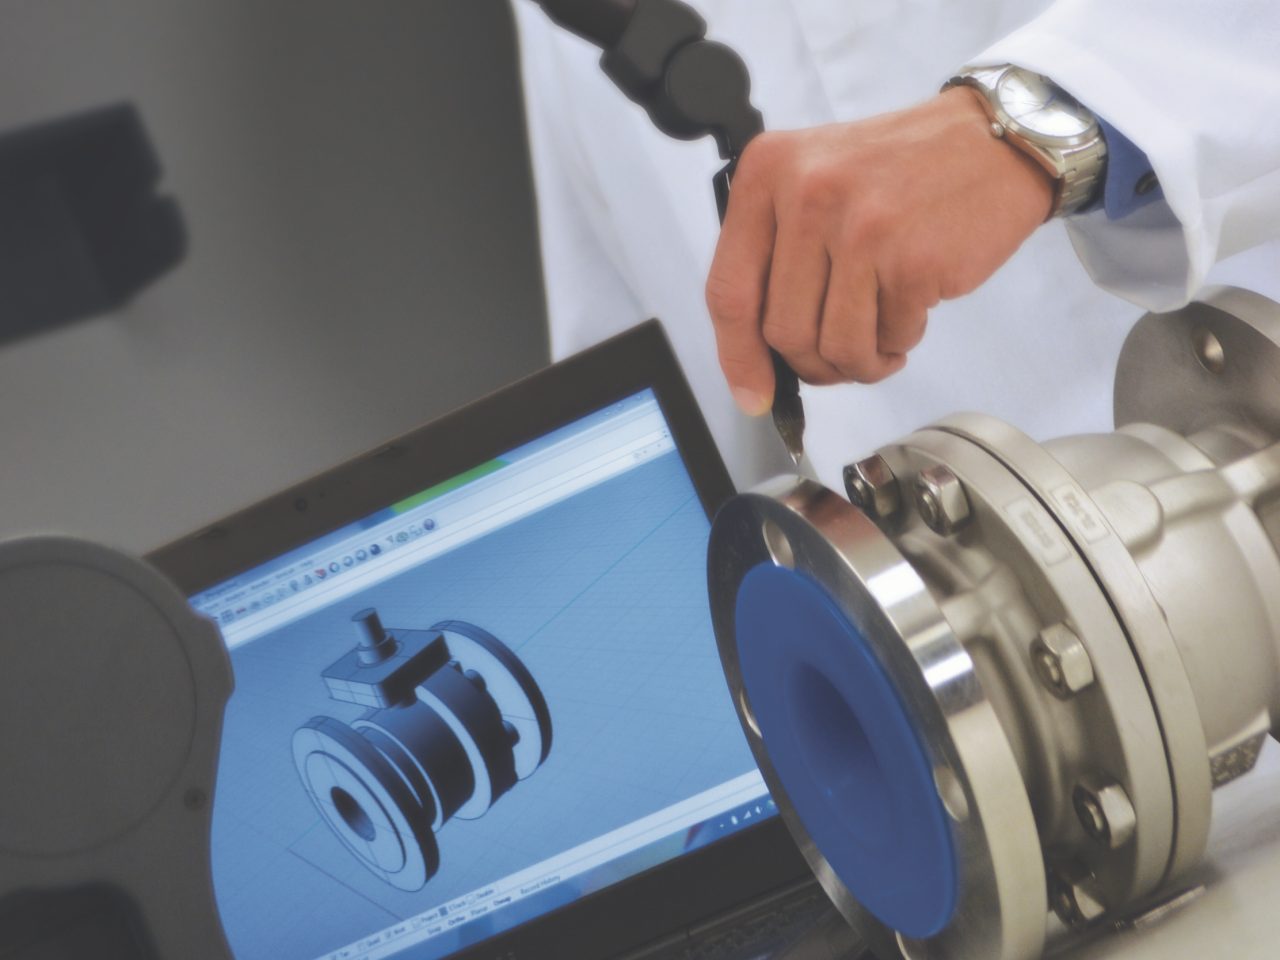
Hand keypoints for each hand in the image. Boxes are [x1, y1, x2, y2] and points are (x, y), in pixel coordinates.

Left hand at [705, 87, 1054, 414]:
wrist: (990, 143)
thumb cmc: (900, 172)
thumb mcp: (814, 184)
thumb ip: (776, 257)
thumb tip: (755, 358)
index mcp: (767, 174)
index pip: (729, 291)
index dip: (738, 357)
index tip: (753, 395)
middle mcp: (807, 195)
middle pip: (782, 332)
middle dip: (813, 364)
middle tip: (840, 358)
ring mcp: (860, 229)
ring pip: (834, 346)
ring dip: (859, 362)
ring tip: (880, 340)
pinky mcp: (912, 261)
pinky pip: (888, 339)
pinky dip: (899, 341)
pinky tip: (911, 310)